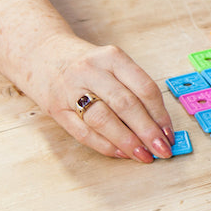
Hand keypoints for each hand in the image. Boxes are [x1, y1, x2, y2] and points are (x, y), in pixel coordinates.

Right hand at [24, 32, 173, 161]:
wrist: (40, 55)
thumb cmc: (88, 65)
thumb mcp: (113, 64)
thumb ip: (134, 89)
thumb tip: (160, 125)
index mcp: (112, 57)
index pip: (144, 87)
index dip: (160, 114)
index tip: (170, 133)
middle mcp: (91, 71)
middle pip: (125, 105)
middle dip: (147, 131)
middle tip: (162, 150)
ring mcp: (70, 91)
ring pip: (104, 120)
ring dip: (127, 142)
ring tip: (144, 155)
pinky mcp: (56, 110)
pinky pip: (84, 133)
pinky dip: (105, 146)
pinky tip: (121, 153)